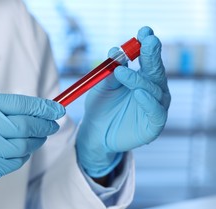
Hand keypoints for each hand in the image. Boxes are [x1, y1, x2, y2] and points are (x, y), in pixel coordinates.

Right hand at [0, 93, 64, 208]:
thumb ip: (0, 109)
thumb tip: (37, 111)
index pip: (21, 104)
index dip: (43, 107)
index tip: (58, 109)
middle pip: (27, 126)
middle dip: (45, 126)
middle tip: (52, 126)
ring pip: (24, 146)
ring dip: (36, 142)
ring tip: (38, 139)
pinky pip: (15, 162)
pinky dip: (22, 156)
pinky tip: (20, 152)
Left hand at [76, 26, 170, 177]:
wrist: (95, 134)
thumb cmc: (100, 107)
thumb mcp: (102, 87)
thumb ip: (110, 72)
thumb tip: (115, 51)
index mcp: (142, 77)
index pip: (148, 58)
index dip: (147, 44)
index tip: (144, 31)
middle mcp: (153, 89)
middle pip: (155, 70)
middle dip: (151, 54)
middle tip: (147, 41)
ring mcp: (155, 106)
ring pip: (152, 89)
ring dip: (137, 79)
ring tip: (122, 72)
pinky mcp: (154, 124)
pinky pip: (154, 111)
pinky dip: (147, 102)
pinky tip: (138, 93)